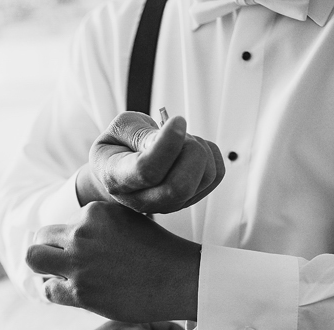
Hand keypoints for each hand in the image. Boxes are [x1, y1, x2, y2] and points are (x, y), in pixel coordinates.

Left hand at [26, 201, 200, 321]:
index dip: (69, 240)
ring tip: (60, 276)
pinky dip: (56, 291)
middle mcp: (82, 232)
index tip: (84, 252)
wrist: (180, 279)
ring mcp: (79, 262)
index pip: (63, 223)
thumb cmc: (158, 252)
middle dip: (48, 249)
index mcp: (94, 212)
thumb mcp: (128, 220)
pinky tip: (72, 293)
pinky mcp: (80, 291)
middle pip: (40, 236)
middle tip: (62, 263)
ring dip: (43, 267)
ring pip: (34, 258)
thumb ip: (100, 222)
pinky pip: (48, 289)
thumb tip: (76, 228)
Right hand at [78, 112, 223, 213]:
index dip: (167, 144)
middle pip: (180, 186)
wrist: (120, 170)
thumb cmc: (120, 148)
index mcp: (117, 178)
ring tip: (179, 141)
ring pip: (204, 178)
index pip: (146, 171)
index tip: (178, 120)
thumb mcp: (120, 129)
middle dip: (190, 149)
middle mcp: (142, 199)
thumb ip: (141, 133)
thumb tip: (170, 138)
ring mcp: (168, 204)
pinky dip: (209, 155)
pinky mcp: (190, 199)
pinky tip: (188, 151)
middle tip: (178, 130)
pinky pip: (216, 174)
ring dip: (199, 148)